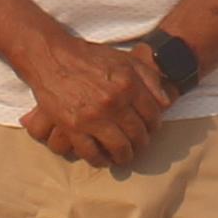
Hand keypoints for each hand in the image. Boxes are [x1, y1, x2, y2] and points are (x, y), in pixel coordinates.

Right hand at [9, 41, 172, 167]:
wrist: (52, 58)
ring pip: (119, 148)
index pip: (152, 115)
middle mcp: (113, 102)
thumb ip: (149, 78)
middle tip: (139, 146)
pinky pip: (91, 152)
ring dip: (124, 156)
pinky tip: (103, 159)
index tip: (150, 130)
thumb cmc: (90, 57)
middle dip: (141, 144)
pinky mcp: (72, 127)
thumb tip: (165, 103)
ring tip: (124, 156)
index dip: (154, 126)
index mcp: (128, 85)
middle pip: (138, 134)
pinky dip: (100, 160)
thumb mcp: (125, 59)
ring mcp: (92, 117)